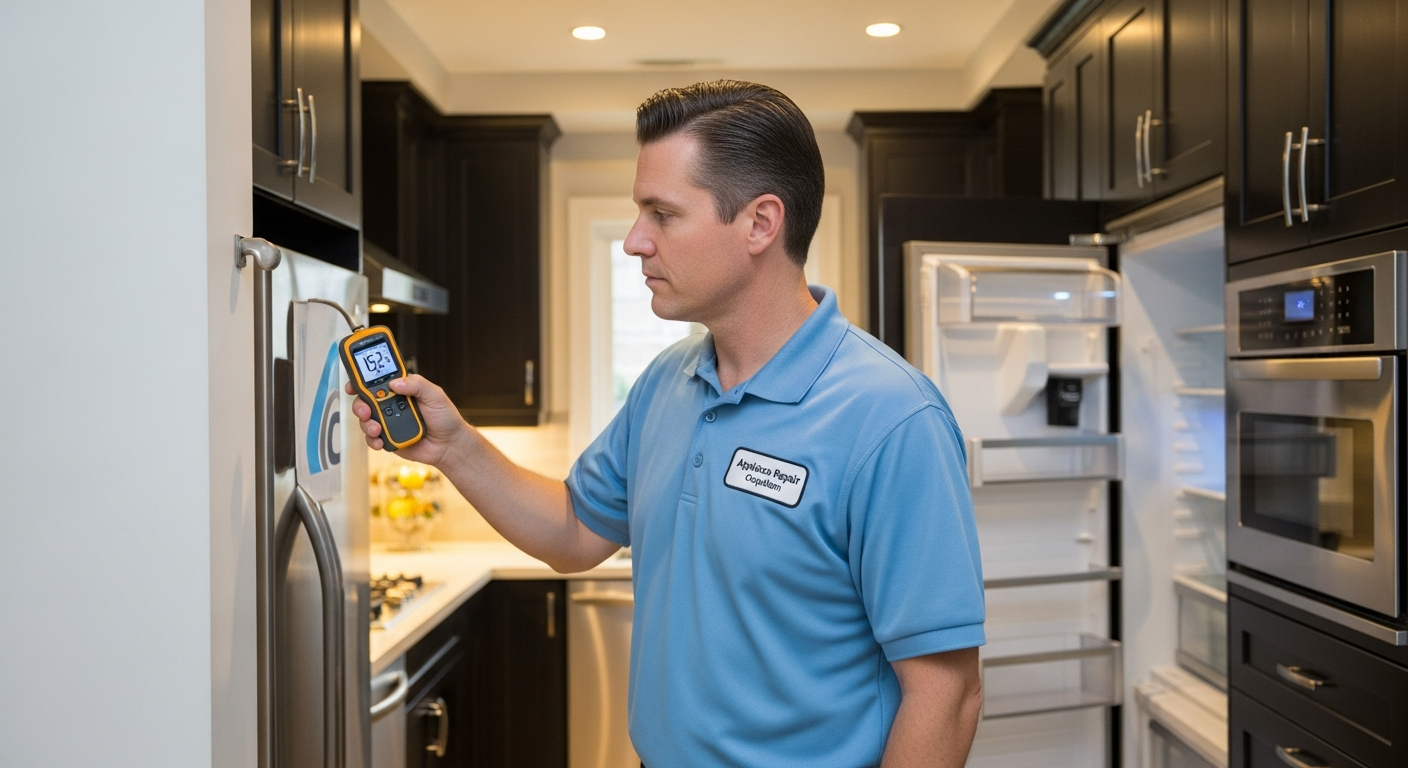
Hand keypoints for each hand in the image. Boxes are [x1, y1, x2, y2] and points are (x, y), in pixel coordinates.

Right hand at [346, 375, 467, 466]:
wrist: (449, 445)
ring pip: (365, 420)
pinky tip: (379, 441)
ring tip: (376, 428)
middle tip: (365, 410)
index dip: (361, 381)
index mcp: (400, 390)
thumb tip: (395, 383)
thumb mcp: (435, 395)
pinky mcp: (388, 438)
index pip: (377, 382)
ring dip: (366, 423)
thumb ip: (417, 385)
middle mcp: (390, 405)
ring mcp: (388, 422)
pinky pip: (372, 439)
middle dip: (360, 404)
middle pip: (365, 400)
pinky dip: (372, 440)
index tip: (353, 384)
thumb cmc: (445, 418)